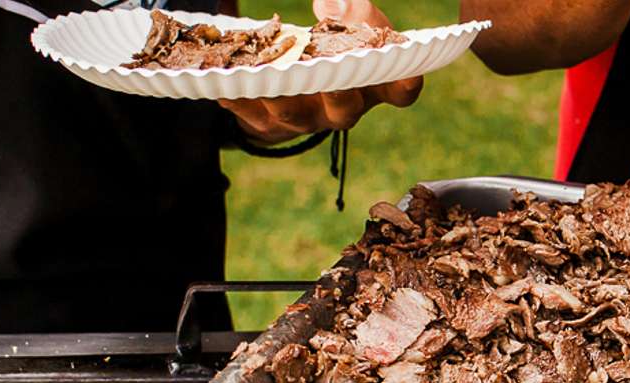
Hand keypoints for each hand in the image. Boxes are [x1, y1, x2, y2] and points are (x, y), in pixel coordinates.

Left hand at [219, 0, 422, 141]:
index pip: (401, 90)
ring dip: (279, 94)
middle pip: (345, 110)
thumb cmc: (334, 44)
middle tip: (332, 77)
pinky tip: (223, 82)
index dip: (405, 85)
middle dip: (337, 94)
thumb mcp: (351, 18)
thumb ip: (351, 8)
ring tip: (264, 72)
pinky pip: (251, 115)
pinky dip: (237, 98)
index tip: (406, 74)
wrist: (294, 74)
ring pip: (293, 114)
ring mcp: (306, 118)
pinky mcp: (269, 123)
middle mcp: (342, 107)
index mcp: (373, 84)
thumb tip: (331, 6)